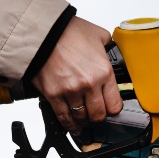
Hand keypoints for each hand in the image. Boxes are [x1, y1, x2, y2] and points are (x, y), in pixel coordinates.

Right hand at [31, 16, 123, 134]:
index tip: (110, 109)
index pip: (115, 104)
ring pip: (81, 117)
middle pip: (98, 115)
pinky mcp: (53, 95)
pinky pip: (63, 117)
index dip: (113, 109)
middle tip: (96, 114)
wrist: (44, 32)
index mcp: (103, 72)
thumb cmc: (68, 31)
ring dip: (83, 120)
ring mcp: (70, 91)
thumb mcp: (99, 35)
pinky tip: (73, 127)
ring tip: (83, 119)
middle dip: (98, 116)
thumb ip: (108, 47)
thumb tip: (111, 52)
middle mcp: (89, 84)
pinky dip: (69, 125)